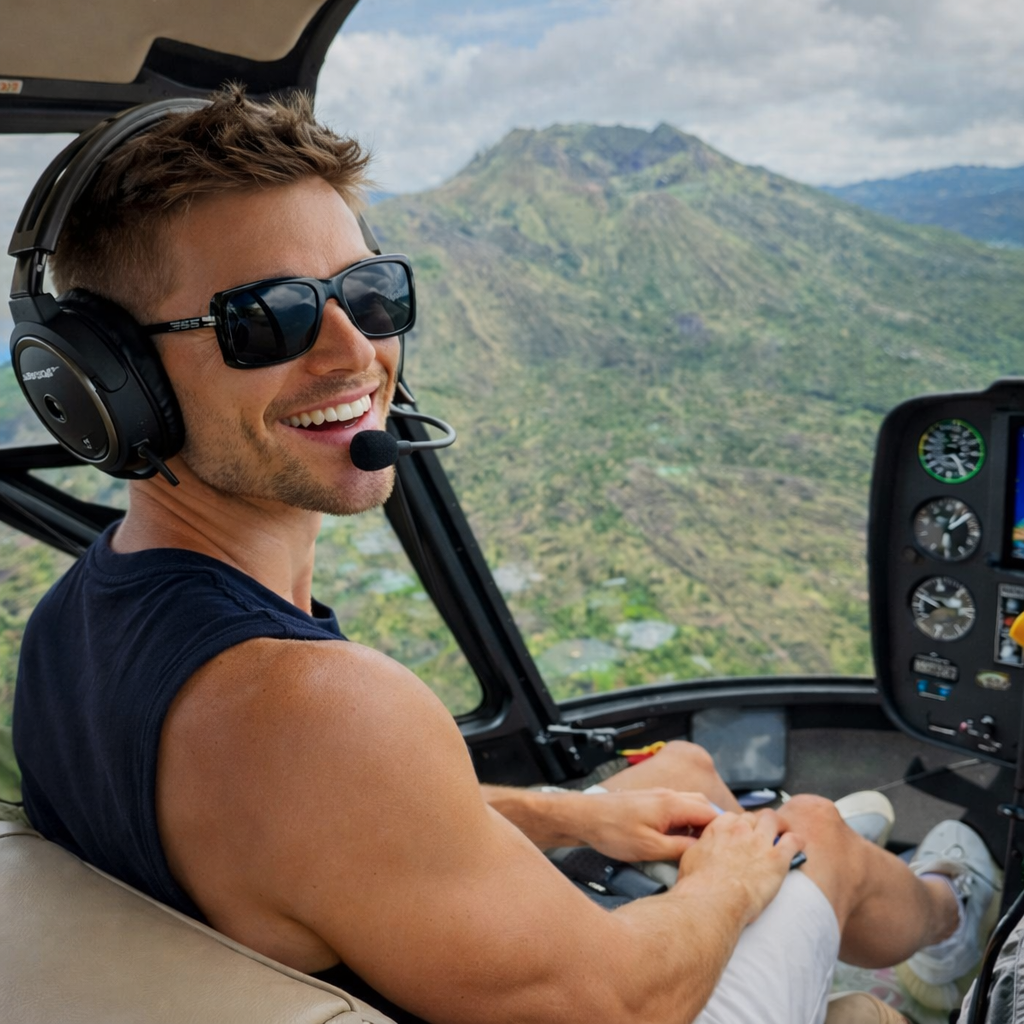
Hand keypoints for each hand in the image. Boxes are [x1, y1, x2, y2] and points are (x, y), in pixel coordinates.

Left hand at [572, 788, 720, 862]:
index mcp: (672, 804)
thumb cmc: (612, 831)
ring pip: (690, 805)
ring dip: (697, 823)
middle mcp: (668, 794)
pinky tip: (676, 838)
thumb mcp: (650, 848)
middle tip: (713, 849)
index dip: (722, 832)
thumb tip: (702, 851)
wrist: (583, 817)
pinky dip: (683, 820)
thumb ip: (679, 849)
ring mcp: (658, 795)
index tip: (726, 849)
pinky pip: (676, 807)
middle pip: (703, 806)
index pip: (711, 813)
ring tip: (695, 847)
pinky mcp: (649, 800)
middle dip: (712, 826)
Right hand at [677, 809, 804, 925]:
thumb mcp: (690, 859)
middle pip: (752, 817)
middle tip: (759, 838)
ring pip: (773, 820)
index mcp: (718, 829)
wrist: (713, 900)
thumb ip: (700, 849)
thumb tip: (701, 851)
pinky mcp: (777, 858)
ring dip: (777, 826)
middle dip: (756, 826)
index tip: (739, 835)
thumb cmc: (697, 886)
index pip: (731, 817)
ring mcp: (759, 842)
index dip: (737, 826)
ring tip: (781, 835)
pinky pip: (793, 841)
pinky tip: (798, 846)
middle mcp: (739, 830)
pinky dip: (797, 842)